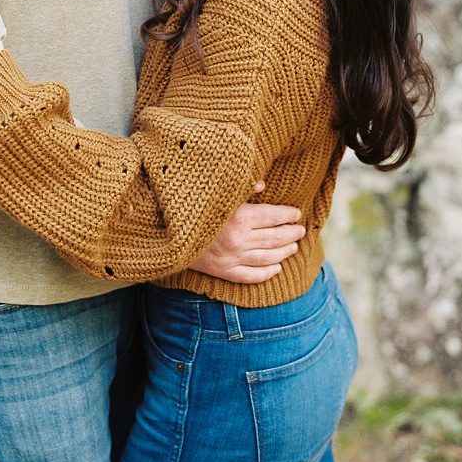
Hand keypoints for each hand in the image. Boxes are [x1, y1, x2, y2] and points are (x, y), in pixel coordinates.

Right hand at [189, 185, 304, 282]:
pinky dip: (267, 272)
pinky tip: (276, 268)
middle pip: (275, 238)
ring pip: (268, 257)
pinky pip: (251, 276)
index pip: (273, 216)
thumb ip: (240, 188)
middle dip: (292, 233)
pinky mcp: (222, 272)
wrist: (160, 231)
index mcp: (238, 217)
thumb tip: (261, 185)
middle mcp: (238, 240)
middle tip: (301, 230)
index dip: (288, 215)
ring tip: (294, 246)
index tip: (296, 213)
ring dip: (285, 252)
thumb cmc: (188, 206)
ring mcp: (230, 259)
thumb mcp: (213, 191)